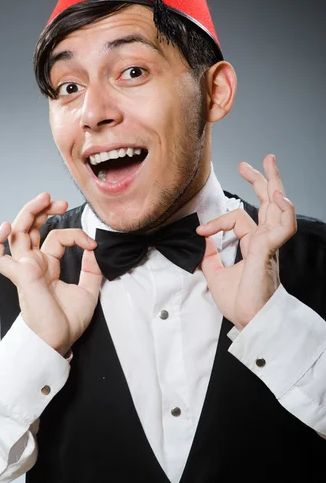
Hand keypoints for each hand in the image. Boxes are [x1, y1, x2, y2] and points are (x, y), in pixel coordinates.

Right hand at [0, 193, 102, 354]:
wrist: (59, 340)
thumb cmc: (69, 321)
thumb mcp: (89, 290)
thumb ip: (92, 269)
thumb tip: (94, 250)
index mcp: (47, 265)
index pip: (57, 238)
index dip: (75, 235)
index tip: (92, 244)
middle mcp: (33, 264)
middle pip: (31, 228)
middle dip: (43, 210)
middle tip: (59, 201)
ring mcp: (25, 268)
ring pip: (18, 233)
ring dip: (29, 213)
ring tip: (44, 199)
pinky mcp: (21, 275)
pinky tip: (7, 227)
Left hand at [196, 154, 296, 328]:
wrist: (251, 322)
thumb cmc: (240, 302)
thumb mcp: (216, 275)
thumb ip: (210, 256)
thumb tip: (200, 240)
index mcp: (254, 244)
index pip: (239, 219)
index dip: (217, 220)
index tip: (200, 231)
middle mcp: (264, 241)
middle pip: (268, 203)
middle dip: (263, 179)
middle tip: (260, 160)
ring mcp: (269, 245)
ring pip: (277, 209)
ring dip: (274, 186)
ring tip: (270, 165)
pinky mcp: (269, 252)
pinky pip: (282, 228)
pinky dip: (282, 212)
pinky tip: (278, 197)